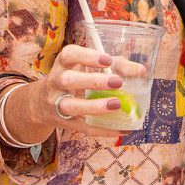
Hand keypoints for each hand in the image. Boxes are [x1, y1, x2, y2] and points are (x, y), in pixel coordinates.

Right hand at [19, 45, 145, 139]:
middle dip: (92, 81)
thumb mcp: (90, 67)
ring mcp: (57, 103)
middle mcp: (56, 81)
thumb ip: (116, 65)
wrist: (43, 103)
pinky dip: (102, 129)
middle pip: (68, 80)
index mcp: (63, 63)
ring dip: (94, 106)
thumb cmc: (76, 77)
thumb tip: (141, 70)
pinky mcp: (64, 122)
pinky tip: (120, 129)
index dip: (87, 57)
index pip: (69, 55)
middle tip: (117, 82)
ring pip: (70, 106)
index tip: (107, 60)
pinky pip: (82, 127)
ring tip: (116, 104)